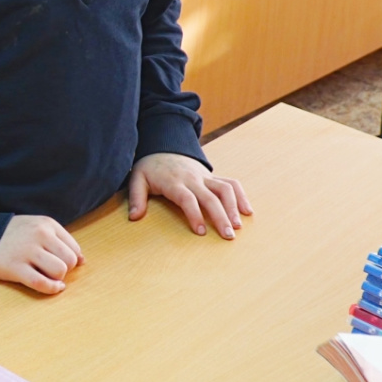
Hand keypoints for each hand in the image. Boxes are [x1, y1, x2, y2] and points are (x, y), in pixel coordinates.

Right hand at [0, 215, 83, 294]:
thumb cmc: (12, 234)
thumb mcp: (37, 226)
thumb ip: (60, 239)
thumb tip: (83, 260)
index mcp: (47, 224)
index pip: (74, 248)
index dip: (72, 260)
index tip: (61, 263)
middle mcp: (40, 235)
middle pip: (70, 261)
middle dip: (65, 270)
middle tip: (53, 270)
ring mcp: (27, 251)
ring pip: (59, 271)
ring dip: (57, 279)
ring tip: (47, 276)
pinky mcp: (16, 268)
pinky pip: (42, 283)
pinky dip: (51, 289)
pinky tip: (53, 288)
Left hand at [128, 152, 251, 238]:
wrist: (163, 145)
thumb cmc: (150, 167)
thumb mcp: (137, 179)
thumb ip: (136, 198)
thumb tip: (134, 217)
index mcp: (174, 182)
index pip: (187, 198)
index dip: (194, 214)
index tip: (201, 232)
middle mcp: (193, 179)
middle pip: (210, 197)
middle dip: (220, 217)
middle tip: (228, 236)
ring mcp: (205, 177)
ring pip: (224, 189)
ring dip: (233, 207)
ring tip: (238, 227)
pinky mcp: (212, 177)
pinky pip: (231, 183)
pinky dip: (241, 196)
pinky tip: (247, 211)